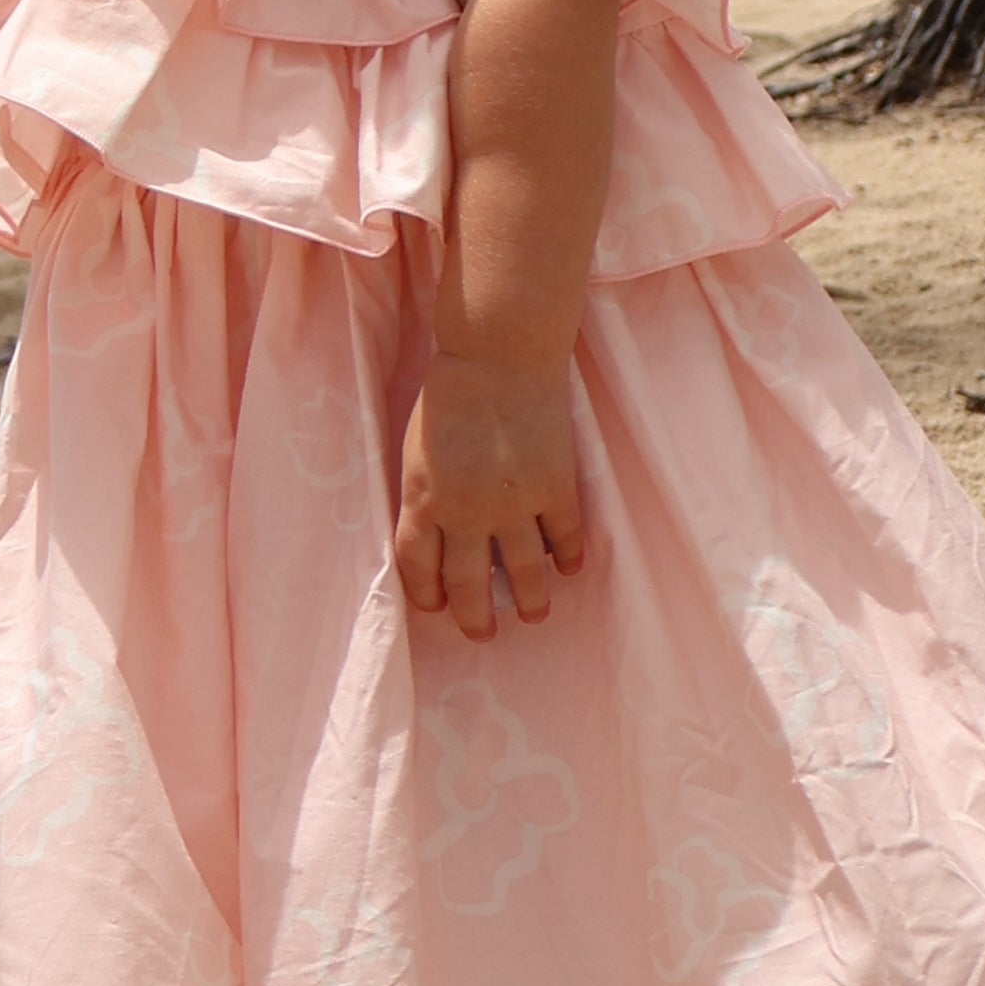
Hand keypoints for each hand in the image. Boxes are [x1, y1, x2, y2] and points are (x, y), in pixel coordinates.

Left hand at [396, 349, 585, 636]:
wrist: (497, 352)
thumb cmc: (449, 396)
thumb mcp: (416, 451)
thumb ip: (424, 497)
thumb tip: (434, 541)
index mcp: (423, 500)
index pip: (418, 570)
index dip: (427, 598)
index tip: (439, 607)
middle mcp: (465, 512)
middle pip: (468, 588)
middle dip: (476, 620)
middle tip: (484, 633)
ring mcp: (514, 503)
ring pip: (524, 577)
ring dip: (530, 602)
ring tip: (533, 613)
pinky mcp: (555, 488)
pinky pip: (566, 540)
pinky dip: (568, 558)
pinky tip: (567, 566)